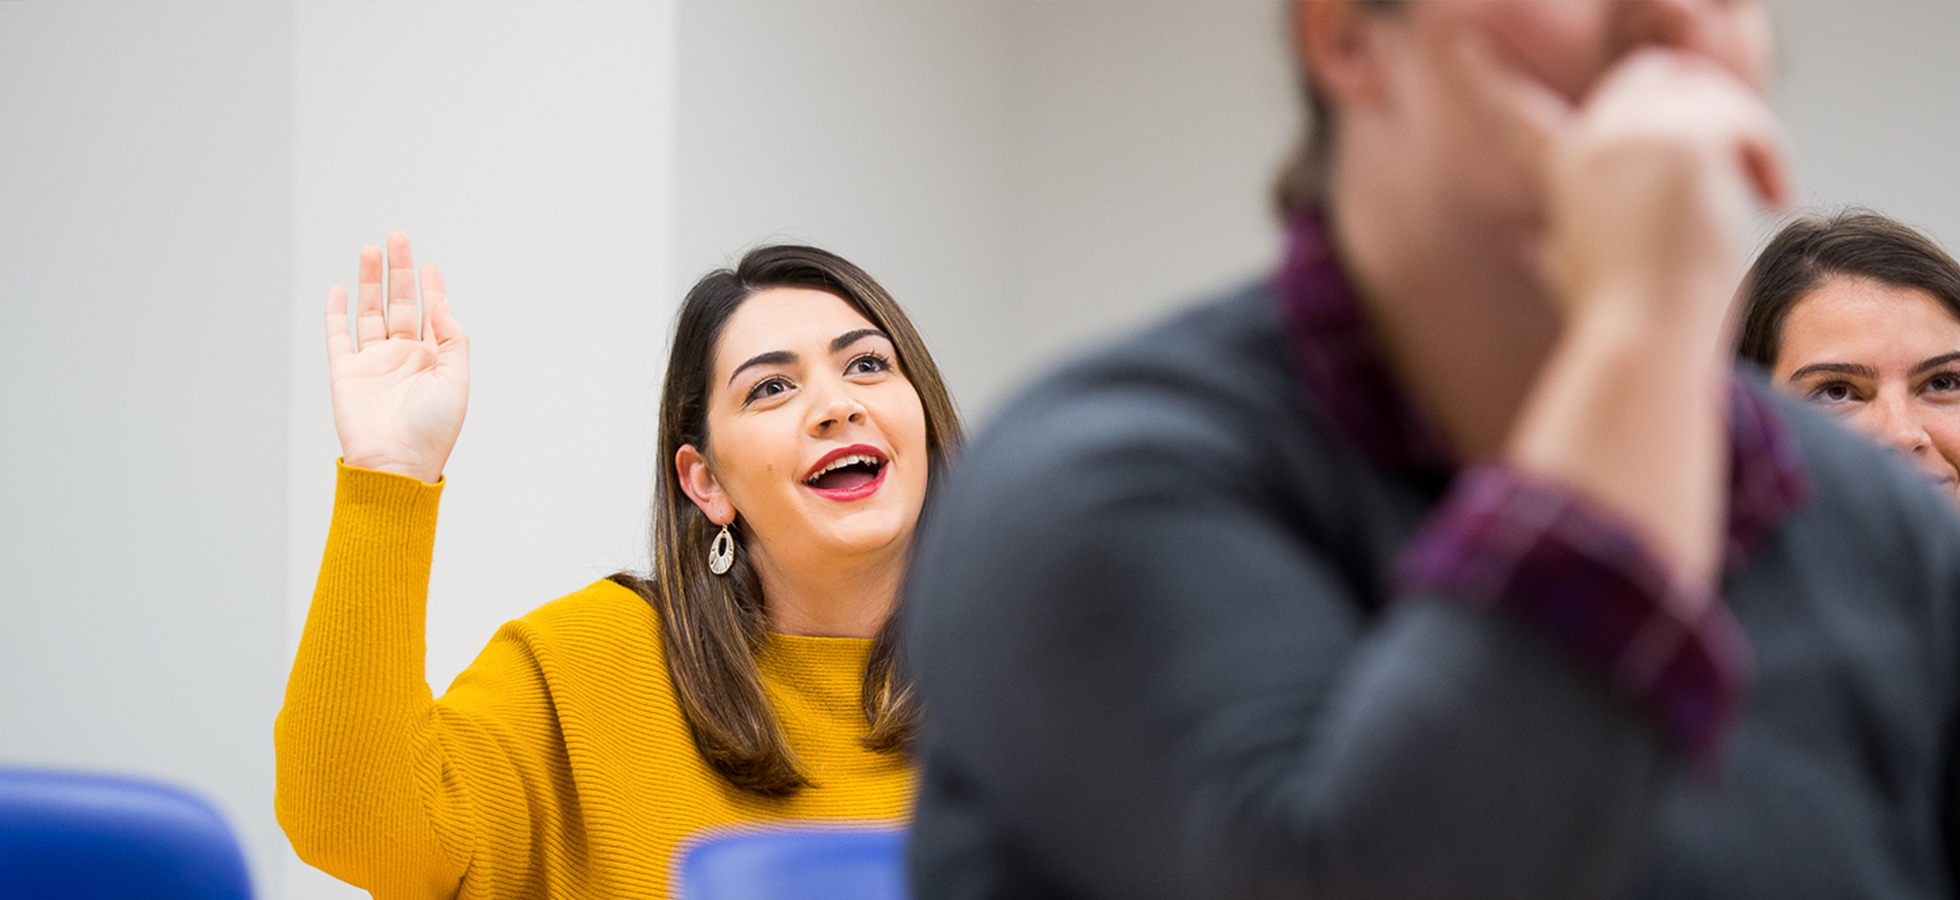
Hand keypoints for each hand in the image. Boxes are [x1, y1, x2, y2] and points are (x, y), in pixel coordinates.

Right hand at [324, 231, 468, 483]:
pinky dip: (336, 312)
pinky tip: (339, 288)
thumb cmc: (432, 429)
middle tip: (397, 237)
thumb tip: (441, 302)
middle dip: (398, 271)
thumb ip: (452, 338)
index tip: (429, 265)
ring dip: (369, 282)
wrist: (396, 463)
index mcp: (433, 359)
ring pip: (370, 312)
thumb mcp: (456, 380)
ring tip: (371, 249)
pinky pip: (338, 336)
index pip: (431, 314)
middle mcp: (403, 357)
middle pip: (400, 303)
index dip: (431, 288)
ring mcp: (373, 363)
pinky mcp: (346, 373)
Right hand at [1460, 37, 1788, 332]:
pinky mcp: (1686, 138)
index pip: (1517, 111)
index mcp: (1562, 171)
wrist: (1644, 334)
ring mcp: (1636, 133)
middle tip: (1734, 160)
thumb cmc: (1618, 318)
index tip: (1464, 42)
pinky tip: (1766, 195)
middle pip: (1651, 70)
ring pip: (1711, 88)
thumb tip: (1530, 247)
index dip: (1486, 77)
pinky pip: (1749, 118)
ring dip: (1745, 133)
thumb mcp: (1574, 269)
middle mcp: (1592, 139)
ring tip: (1753, 190)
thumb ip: (1562, 240)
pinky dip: (1768, 156)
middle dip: (1701, 99)